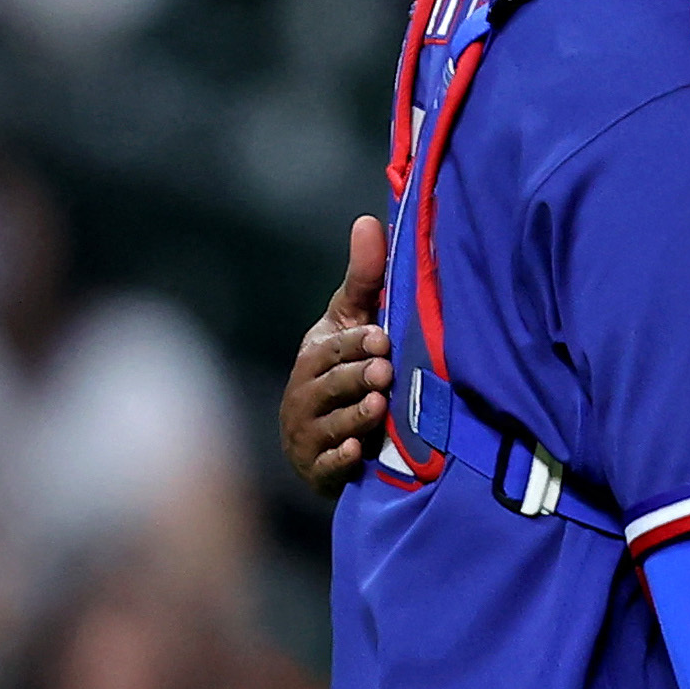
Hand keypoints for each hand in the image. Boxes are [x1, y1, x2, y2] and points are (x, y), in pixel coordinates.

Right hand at [285, 214, 392, 497]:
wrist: (331, 437)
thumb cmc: (347, 367)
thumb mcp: (353, 321)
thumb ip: (364, 277)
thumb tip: (368, 220)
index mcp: (314, 355)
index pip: (333, 347)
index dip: (356, 344)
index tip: (383, 339)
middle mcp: (304, 392)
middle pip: (330, 384)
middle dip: (357, 377)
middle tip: (385, 372)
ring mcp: (308, 432)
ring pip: (330, 423)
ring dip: (354, 416)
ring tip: (379, 407)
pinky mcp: (317, 468)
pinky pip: (325, 464)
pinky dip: (340, 459)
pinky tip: (357, 453)